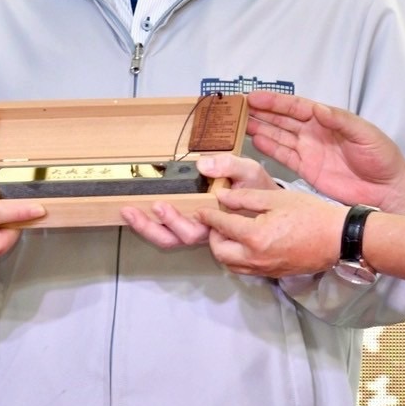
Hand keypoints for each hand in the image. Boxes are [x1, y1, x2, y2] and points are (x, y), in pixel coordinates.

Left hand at [120, 155, 278, 249]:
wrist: (275, 210)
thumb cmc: (261, 190)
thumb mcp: (251, 172)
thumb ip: (229, 166)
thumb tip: (202, 165)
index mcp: (225, 224)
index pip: (197, 229)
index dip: (175, 220)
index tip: (159, 206)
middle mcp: (212, 234)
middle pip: (180, 239)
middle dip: (156, 227)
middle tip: (136, 210)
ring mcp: (204, 234)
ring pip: (174, 241)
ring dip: (150, 229)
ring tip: (128, 213)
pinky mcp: (198, 230)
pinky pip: (174, 236)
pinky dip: (154, 228)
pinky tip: (138, 216)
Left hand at [194, 187, 342, 277]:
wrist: (337, 238)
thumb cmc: (311, 214)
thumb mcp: (276, 198)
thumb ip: (245, 198)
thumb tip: (221, 197)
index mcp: (255, 236)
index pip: (221, 226)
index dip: (208, 216)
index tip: (201, 210)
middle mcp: (256, 258)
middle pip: (219, 252)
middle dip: (213, 236)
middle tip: (217, 221)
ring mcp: (264, 269)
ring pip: (230, 264)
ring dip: (223, 249)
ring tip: (229, 231)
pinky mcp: (273, 273)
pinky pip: (245, 269)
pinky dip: (237, 258)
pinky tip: (244, 243)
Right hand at [246, 90, 404, 212]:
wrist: (387, 189)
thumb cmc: (381, 158)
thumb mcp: (365, 135)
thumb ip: (341, 121)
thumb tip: (319, 109)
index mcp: (327, 119)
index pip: (295, 107)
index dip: (274, 102)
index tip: (254, 97)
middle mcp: (314, 132)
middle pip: (282, 119)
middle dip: (261, 112)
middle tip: (238, 107)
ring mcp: (309, 151)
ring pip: (279, 135)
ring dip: (260, 128)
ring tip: (239, 123)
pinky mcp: (306, 170)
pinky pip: (284, 156)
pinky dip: (269, 148)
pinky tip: (255, 141)